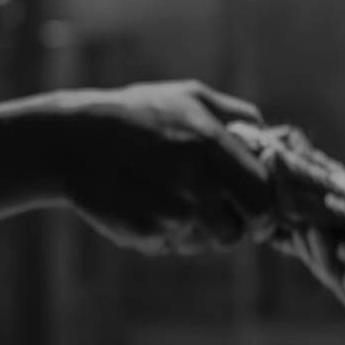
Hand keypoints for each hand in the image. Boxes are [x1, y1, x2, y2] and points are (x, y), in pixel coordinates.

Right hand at [60, 79, 273, 254]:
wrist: (71, 143)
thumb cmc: (134, 115)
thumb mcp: (190, 97)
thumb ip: (238, 116)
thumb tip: (273, 139)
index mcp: (212, 147)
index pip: (263, 199)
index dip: (265, 212)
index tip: (258, 214)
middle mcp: (196, 185)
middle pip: (235, 233)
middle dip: (229, 226)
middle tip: (212, 211)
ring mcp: (169, 215)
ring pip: (201, 243)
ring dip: (193, 230)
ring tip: (166, 199)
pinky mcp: (144, 235)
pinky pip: (168, 246)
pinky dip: (162, 233)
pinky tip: (142, 206)